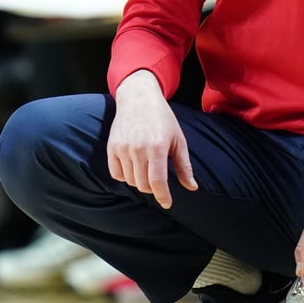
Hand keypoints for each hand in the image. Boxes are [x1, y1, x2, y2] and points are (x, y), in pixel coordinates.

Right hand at [108, 69, 195, 208]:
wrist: (139, 98)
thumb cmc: (163, 119)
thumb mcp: (178, 139)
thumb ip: (183, 165)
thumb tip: (192, 187)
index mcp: (157, 147)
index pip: (157, 182)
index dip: (163, 196)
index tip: (167, 203)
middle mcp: (138, 149)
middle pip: (143, 185)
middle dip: (153, 187)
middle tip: (158, 178)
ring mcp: (122, 149)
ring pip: (130, 181)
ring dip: (140, 181)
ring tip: (147, 167)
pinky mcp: (111, 148)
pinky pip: (116, 174)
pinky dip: (125, 176)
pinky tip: (133, 166)